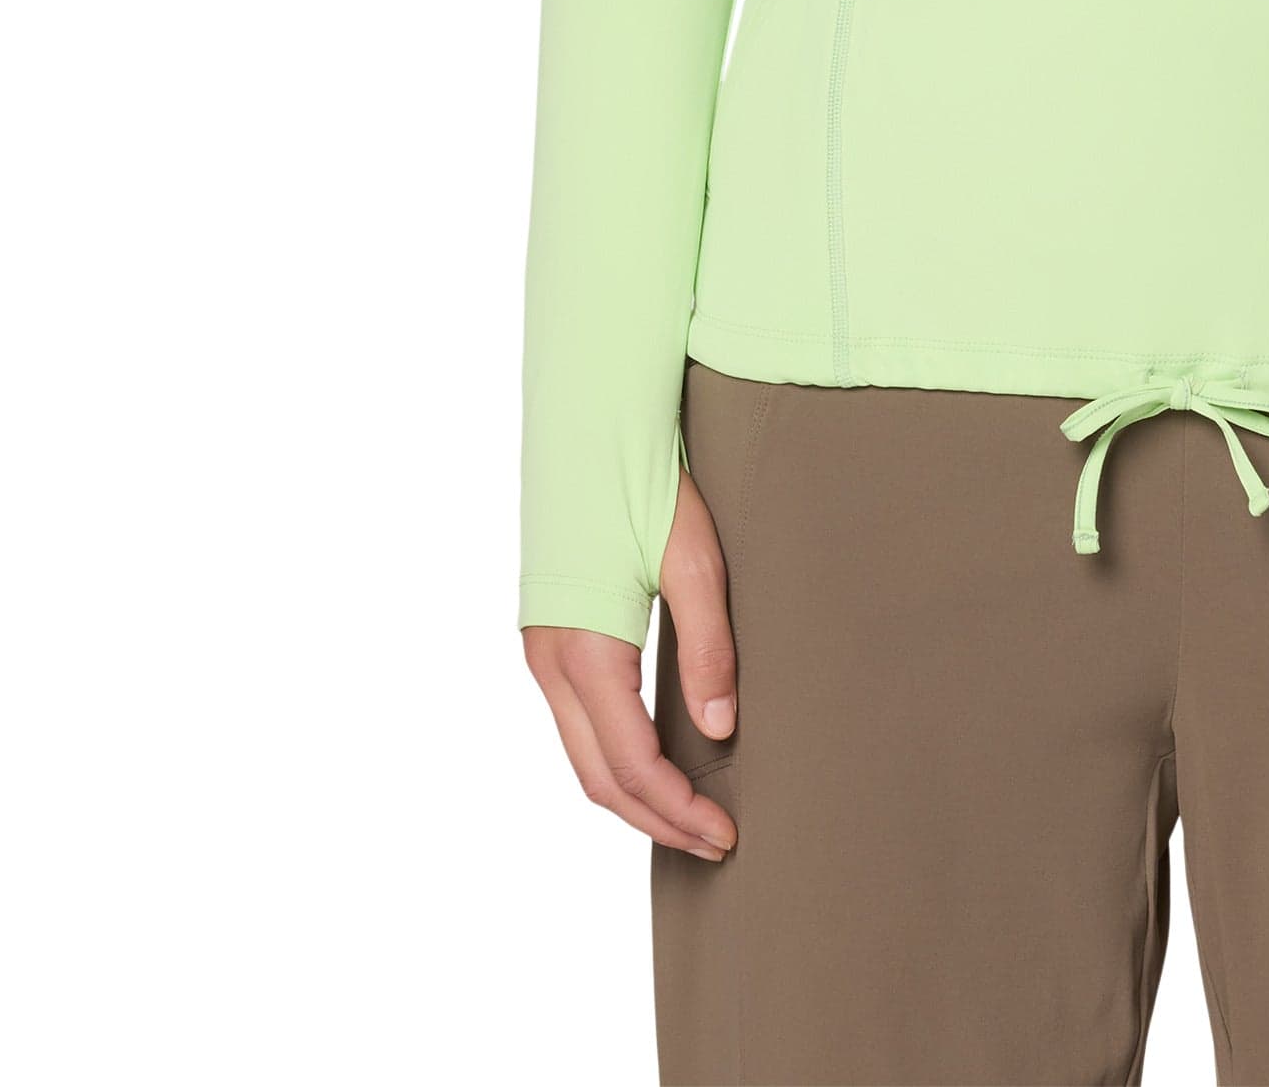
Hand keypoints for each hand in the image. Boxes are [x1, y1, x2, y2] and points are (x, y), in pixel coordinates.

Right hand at [522, 468, 742, 860]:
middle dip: (657, 820)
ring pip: (583, 757)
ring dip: (635, 796)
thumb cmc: (645, 482)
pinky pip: (578, 725)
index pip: (630, 764)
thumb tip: (722, 727)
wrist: (591, 426)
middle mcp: (550, 663)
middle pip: (599, 779)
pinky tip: (657, 761)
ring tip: (691, 815)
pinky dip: (616, 760)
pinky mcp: (550, 640)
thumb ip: (708, 646)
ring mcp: (543, 653)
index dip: (677, 808)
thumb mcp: (694, 559)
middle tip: (715, 842)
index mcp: (584, 651)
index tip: (725, 832)